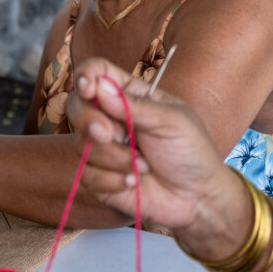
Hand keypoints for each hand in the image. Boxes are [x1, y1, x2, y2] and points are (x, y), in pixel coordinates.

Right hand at [65, 57, 231, 229]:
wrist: (197, 199)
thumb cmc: (191, 152)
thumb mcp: (172, 122)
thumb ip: (134, 105)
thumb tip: (98, 86)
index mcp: (128, 96)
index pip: (96, 72)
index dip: (86, 75)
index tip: (88, 89)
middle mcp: (109, 117)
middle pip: (75, 105)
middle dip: (89, 121)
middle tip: (111, 135)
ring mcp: (100, 147)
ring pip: (81, 143)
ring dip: (115, 158)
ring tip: (144, 166)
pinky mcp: (96, 176)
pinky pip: (86, 174)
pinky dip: (112, 180)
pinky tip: (134, 182)